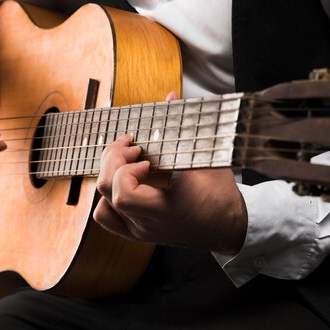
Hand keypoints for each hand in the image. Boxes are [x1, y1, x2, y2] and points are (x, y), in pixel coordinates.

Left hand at [93, 92, 247, 254]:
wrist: (227, 227)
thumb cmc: (221, 194)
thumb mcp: (210, 159)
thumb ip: (187, 127)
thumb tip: (171, 96)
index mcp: (168, 208)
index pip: (125, 194)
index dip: (126, 169)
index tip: (145, 156)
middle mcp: (150, 224)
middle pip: (109, 193)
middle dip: (114, 161)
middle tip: (133, 148)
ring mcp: (141, 231)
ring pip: (103, 205)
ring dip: (110, 177)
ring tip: (127, 163)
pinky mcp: (137, 233)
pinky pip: (106, 217)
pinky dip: (107, 196)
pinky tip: (125, 181)